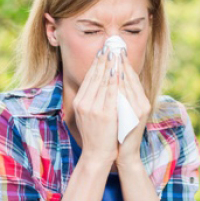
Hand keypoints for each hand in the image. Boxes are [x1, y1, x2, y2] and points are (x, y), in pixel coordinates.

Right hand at [71, 47, 119, 167]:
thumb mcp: (87, 116)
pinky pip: (111, 92)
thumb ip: (90, 100)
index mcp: (79, 102)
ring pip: (103, 81)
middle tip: (111, 45)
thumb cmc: (95, 136)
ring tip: (117, 53)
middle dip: (104, 59)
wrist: (96, 155)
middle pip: (95, 76)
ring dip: (111, 65)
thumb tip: (97, 84)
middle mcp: (84, 103)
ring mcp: (93, 108)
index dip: (97, 63)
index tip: (104, 51)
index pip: (89, 78)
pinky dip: (115, 79)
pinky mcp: (105, 113)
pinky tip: (120, 70)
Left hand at [116, 55, 150, 169]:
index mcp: (140, 100)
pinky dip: (121, 84)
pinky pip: (128, 95)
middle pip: (131, 77)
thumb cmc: (120, 133)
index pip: (130, 76)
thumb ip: (120, 97)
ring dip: (121, 68)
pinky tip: (114, 73)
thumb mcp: (122, 112)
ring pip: (130, 83)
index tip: (114, 49)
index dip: (123, 62)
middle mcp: (143, 102)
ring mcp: (141, 108)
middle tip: (113, 45)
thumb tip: (113, 79)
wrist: (125, 154)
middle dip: (121, 61)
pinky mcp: (138, 115)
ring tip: (112, 54)